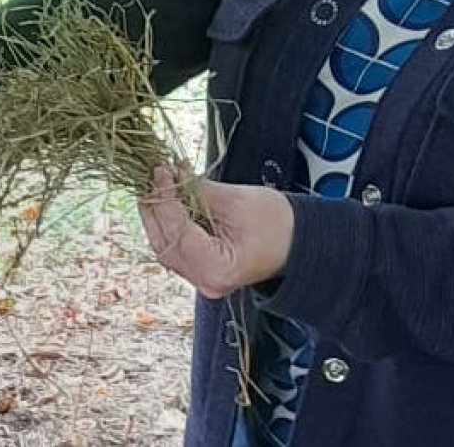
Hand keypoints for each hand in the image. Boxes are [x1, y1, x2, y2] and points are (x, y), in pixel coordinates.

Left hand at [138, 164, 295, 299]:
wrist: (300, 242)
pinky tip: (171, 199)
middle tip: (153, 176)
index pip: (177, 232)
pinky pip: (177, 246)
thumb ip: (198, 192)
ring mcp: (202, 278)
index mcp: (216, 269)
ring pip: (166, 245)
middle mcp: (205, 280)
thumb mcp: (236, 201)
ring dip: (159, 214)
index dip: (165, 199)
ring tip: (160, 183)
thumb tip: (171, 175)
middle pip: (164, 243)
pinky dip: (171, 222)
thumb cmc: (279, 225)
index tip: (161, 172)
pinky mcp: (202, 268)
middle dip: (155, 207)